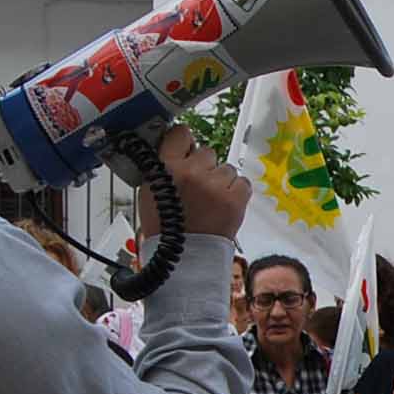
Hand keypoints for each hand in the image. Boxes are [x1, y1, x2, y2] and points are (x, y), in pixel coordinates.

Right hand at [136, 125, 250, 241]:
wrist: (186, 259)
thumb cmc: (167, 231)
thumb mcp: (151, 193)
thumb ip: (162, 168)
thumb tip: (177, 150)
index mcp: (165, 167)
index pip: (181, 134)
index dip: (185, 142)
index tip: (186, 149)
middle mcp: (191, 171)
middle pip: (207, 152)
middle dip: (204, 167)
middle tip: (198, 189)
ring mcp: (215, 184)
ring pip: (226, 168)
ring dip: (221, 181)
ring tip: (211, 202)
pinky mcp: (235, 198)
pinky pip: (243, 182)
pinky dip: (236, 192)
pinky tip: (224, 205)